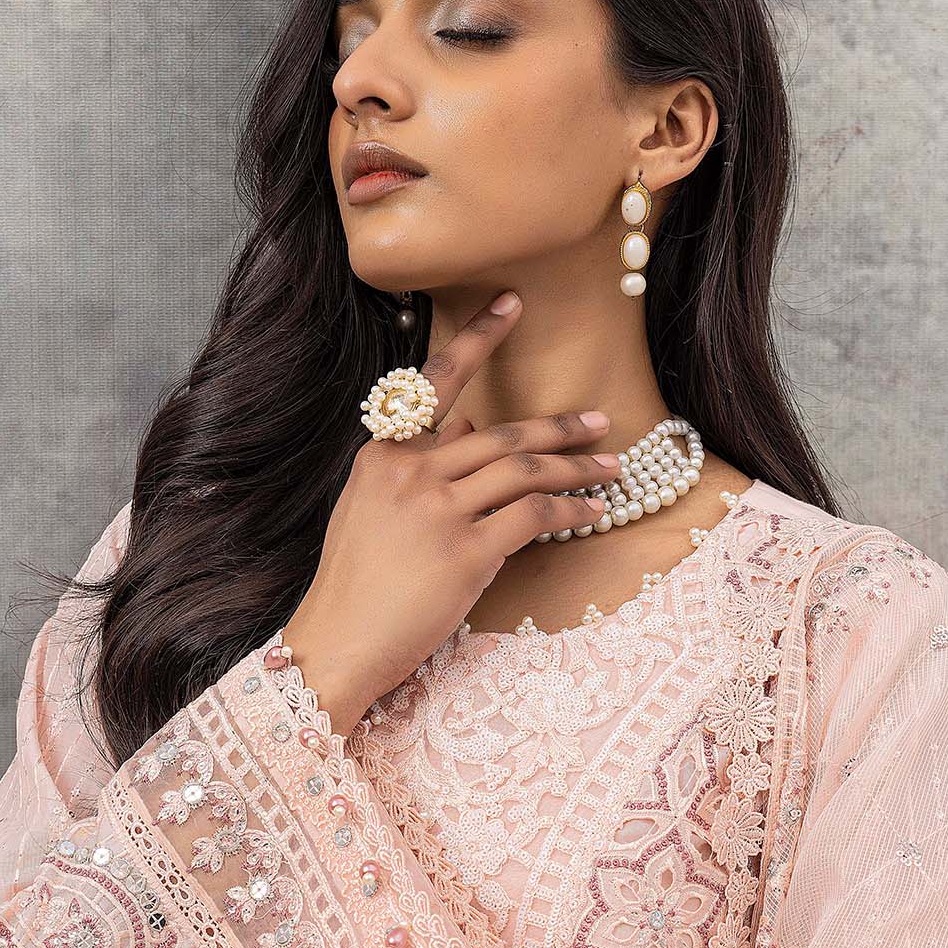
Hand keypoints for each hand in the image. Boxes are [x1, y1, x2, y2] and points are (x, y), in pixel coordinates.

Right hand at [282, 291, 619, 724]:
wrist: (336, 643)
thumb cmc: (355, 584)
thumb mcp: (372, 510)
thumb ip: (416, 466)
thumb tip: (465, 428)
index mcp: (384, 454)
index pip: (437, 382)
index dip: (479, 338)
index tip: (512, 304)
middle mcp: (412, 472)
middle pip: (503, 434)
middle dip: (561, 429)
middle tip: (602, 425)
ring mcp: (439, 511)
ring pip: (525, 469)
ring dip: (577, 467)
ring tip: (611, 468)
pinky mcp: (466, 553)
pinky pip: (534, 516)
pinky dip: (570, 510)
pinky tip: (591, 513)